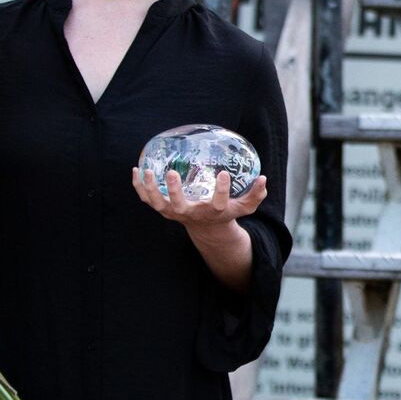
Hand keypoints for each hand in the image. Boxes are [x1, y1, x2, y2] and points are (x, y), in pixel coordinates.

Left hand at [131, 168, 267, 240]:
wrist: (207, 229)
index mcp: (212, 212)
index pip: (217, 203)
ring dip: (150, 189)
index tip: (223, 174)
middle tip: (173, 173)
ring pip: (158, 204)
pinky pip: (147, 199)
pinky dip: (140, 187)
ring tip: (147, 171)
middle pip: (179, 206)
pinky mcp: (163, 209)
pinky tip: (136, 170)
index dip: (220, 190)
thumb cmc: (226, 212)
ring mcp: (174, 213)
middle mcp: (191, 214)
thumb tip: (264, 178)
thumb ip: (256, 195)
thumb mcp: (244, 206)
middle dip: (174, 191)